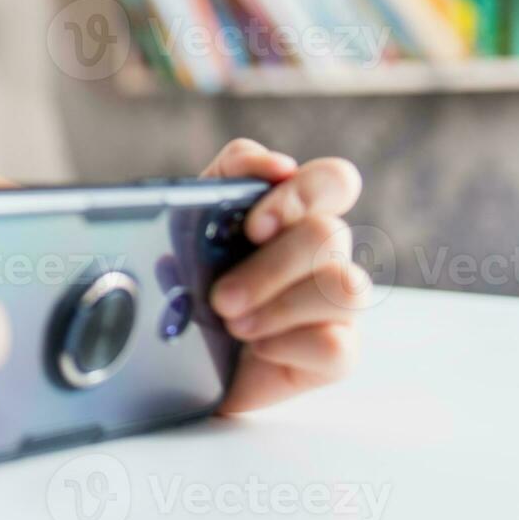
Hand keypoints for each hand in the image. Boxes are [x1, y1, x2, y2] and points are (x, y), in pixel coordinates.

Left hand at [201, 139, 368, 412]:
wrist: (172, 355)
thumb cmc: (189, 282)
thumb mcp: (190, 224)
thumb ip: (225, 179)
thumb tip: (271, 164)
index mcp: (294, 215)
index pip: (334, 181)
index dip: (303, 193)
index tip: (254, 225)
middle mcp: (325, 255)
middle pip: (330, 234)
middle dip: (269, 267)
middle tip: (221, 296)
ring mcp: (337, 304)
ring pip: (346, 288)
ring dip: (279, 306)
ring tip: (232, 323)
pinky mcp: (337, 354)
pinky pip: (337, 345)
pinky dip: (287, 345)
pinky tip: (257, 347)